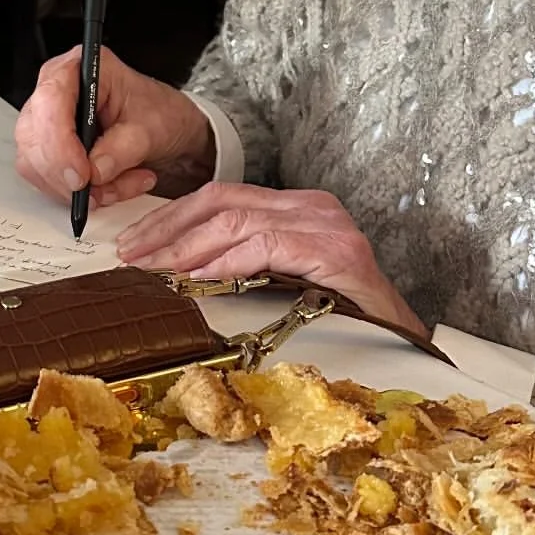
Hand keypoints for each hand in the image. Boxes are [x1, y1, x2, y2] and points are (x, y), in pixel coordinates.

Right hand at [15, 45, 215, 208]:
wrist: (165, 129)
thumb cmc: (158, 113)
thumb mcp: (152, 128)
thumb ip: (123, 149)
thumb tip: (96, 171)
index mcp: (80, 68)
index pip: (51, 99)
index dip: (60, 141)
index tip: (82, 175)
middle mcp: (56, 92)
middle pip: (34, 137)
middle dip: (66, 174)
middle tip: (101, 190)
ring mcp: (46, 123)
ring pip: (36, 164)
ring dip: (77, 189)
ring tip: (120, 184)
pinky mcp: (47, 151)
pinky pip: (46, 181)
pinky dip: (77, 196)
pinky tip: (109, 187)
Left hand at [116, 182, 426, 337]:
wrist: (402, 336)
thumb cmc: (341, 313)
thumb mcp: (283, 278)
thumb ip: (244, 263)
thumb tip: (176, 271)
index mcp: (295, 206)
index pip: (221, 197)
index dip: (171, 217)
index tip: (136, 242)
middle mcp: (310, 206)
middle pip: (221, 201)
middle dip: (168, 227)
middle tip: (132, 254)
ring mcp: (326, 225)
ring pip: (238, 220)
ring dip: (188, 246)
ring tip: (157, 269)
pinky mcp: (335, 252)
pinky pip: (268, 246)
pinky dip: (228, 261)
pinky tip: (201, 277)